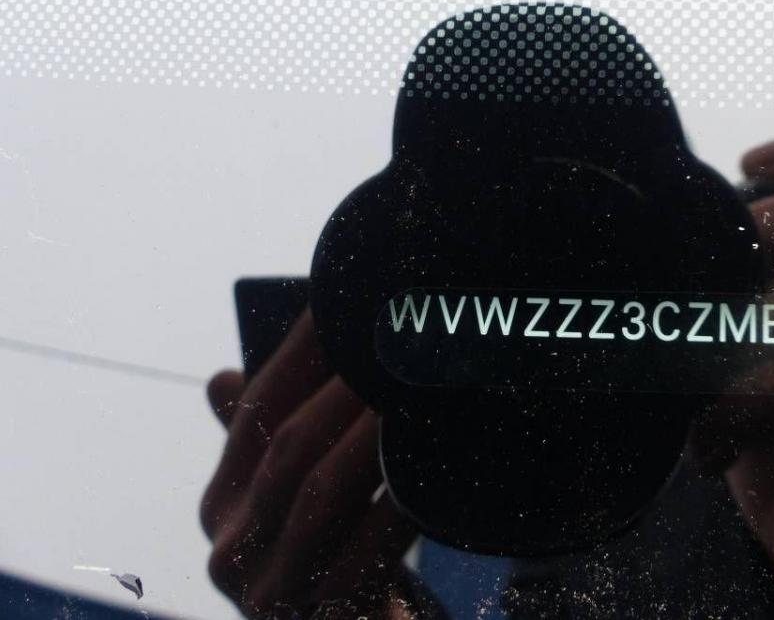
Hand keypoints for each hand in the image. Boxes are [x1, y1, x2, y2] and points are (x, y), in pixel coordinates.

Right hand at [200, 310, 417, 618]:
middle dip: (348, 391)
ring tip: (416, 396)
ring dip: (373, 440)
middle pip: (289, 447)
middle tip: (399, 346)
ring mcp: (268, 593)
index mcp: (223, 499)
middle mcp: (230, 547)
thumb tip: (262, 354)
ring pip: (320, 495)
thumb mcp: (315, 480)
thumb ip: (288, 422)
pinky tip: (428, 476)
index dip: (303, 352)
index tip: (347, 305)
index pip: (258, 407)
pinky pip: (360, 559)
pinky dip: (395, 511)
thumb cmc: (345, 543)